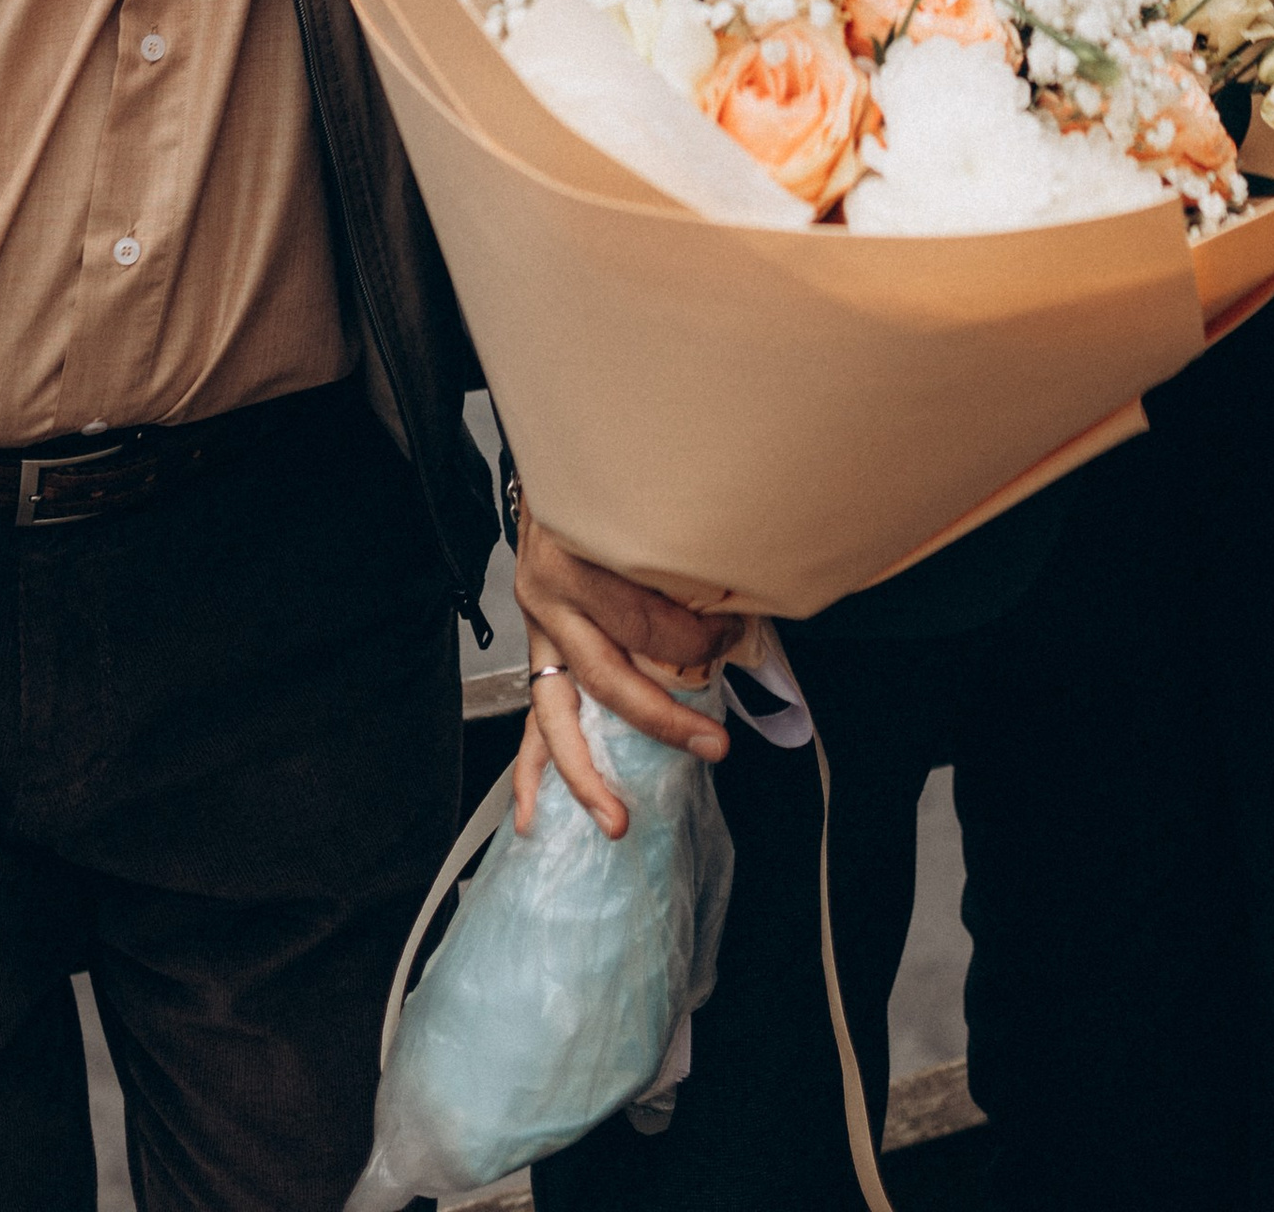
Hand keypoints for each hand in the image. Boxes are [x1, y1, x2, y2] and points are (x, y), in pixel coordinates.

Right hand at [512, 505, 733, 839]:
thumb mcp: (643, 498)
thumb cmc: (610, 477)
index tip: (736, 635)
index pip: (646, 620)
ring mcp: (536, 625)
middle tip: (714, 745)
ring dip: (588, 773)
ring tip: (617, 820)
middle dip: (663, 718)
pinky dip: (531, 773)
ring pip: (557, 714)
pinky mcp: (534, 646)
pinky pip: (528, 719)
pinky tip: (535, 819)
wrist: (555, 453)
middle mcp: (548, 596)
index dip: (699, 638)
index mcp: (576, 558)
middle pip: (607, 675)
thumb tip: (744, 601)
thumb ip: (679, 551)